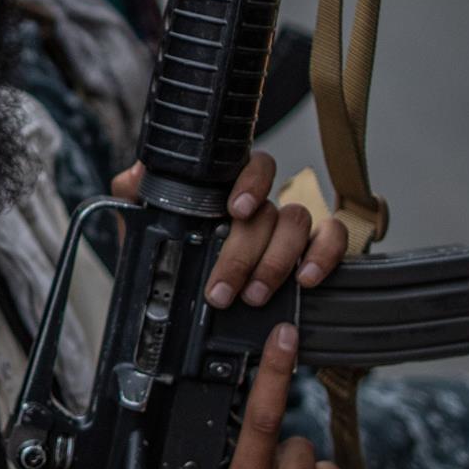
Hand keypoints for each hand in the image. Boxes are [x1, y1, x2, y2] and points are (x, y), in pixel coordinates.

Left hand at [109, 153, 348, 308]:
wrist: (189, 302)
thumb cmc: (180, 258)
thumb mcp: (150, 229)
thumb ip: (137, 198)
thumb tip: (135, 175)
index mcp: (231, 193)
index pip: (254, 166)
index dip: (251, 181)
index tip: (233, 209)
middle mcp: (265, 207)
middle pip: (270, 210)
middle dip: (245, 253)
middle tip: (222, 289)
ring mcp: (292, 228)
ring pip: (300, 223)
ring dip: (276, 261)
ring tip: (254, 296)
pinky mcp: (316, 250)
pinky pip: (334, 238)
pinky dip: (324, 255)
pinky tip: (305, 280)